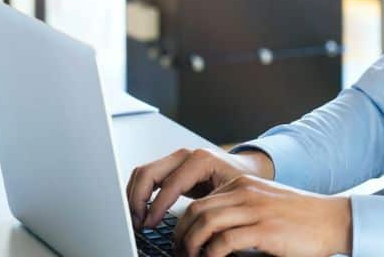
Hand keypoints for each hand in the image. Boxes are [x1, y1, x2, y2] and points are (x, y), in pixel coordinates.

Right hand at [126, 147, 274, 228]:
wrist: (248, 170)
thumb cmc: (243, 181)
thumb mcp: (231, 195)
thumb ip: (210, 208)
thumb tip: (194, 228)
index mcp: (200, 160)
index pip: (168, 184)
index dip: (155, 207)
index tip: (149, 225)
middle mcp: (185, 156)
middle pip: (148, 172)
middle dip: (138, 199)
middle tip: (138, 222)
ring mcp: (177, 159)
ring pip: (143, 173)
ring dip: (135, 196)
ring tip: (138, 218)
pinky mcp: (173, 167)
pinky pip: (148, 176)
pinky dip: (140, 192)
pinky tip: (142, 210)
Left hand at [174, 175, 350, 256]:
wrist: (333, 220)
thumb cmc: (302, 218)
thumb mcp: (265, 205)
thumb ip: (240, 212)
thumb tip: (212, 235)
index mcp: (243, 185)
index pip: (199, 202)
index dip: (183, 225)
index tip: (180, 243)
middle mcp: (245, 193)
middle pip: (196, 210)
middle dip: (180, 235)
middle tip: (179, 253)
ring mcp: (254, 210)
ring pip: (205, 223)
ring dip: (191, 246)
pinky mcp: (264, 230)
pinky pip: (224, 241)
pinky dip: (211, 255)